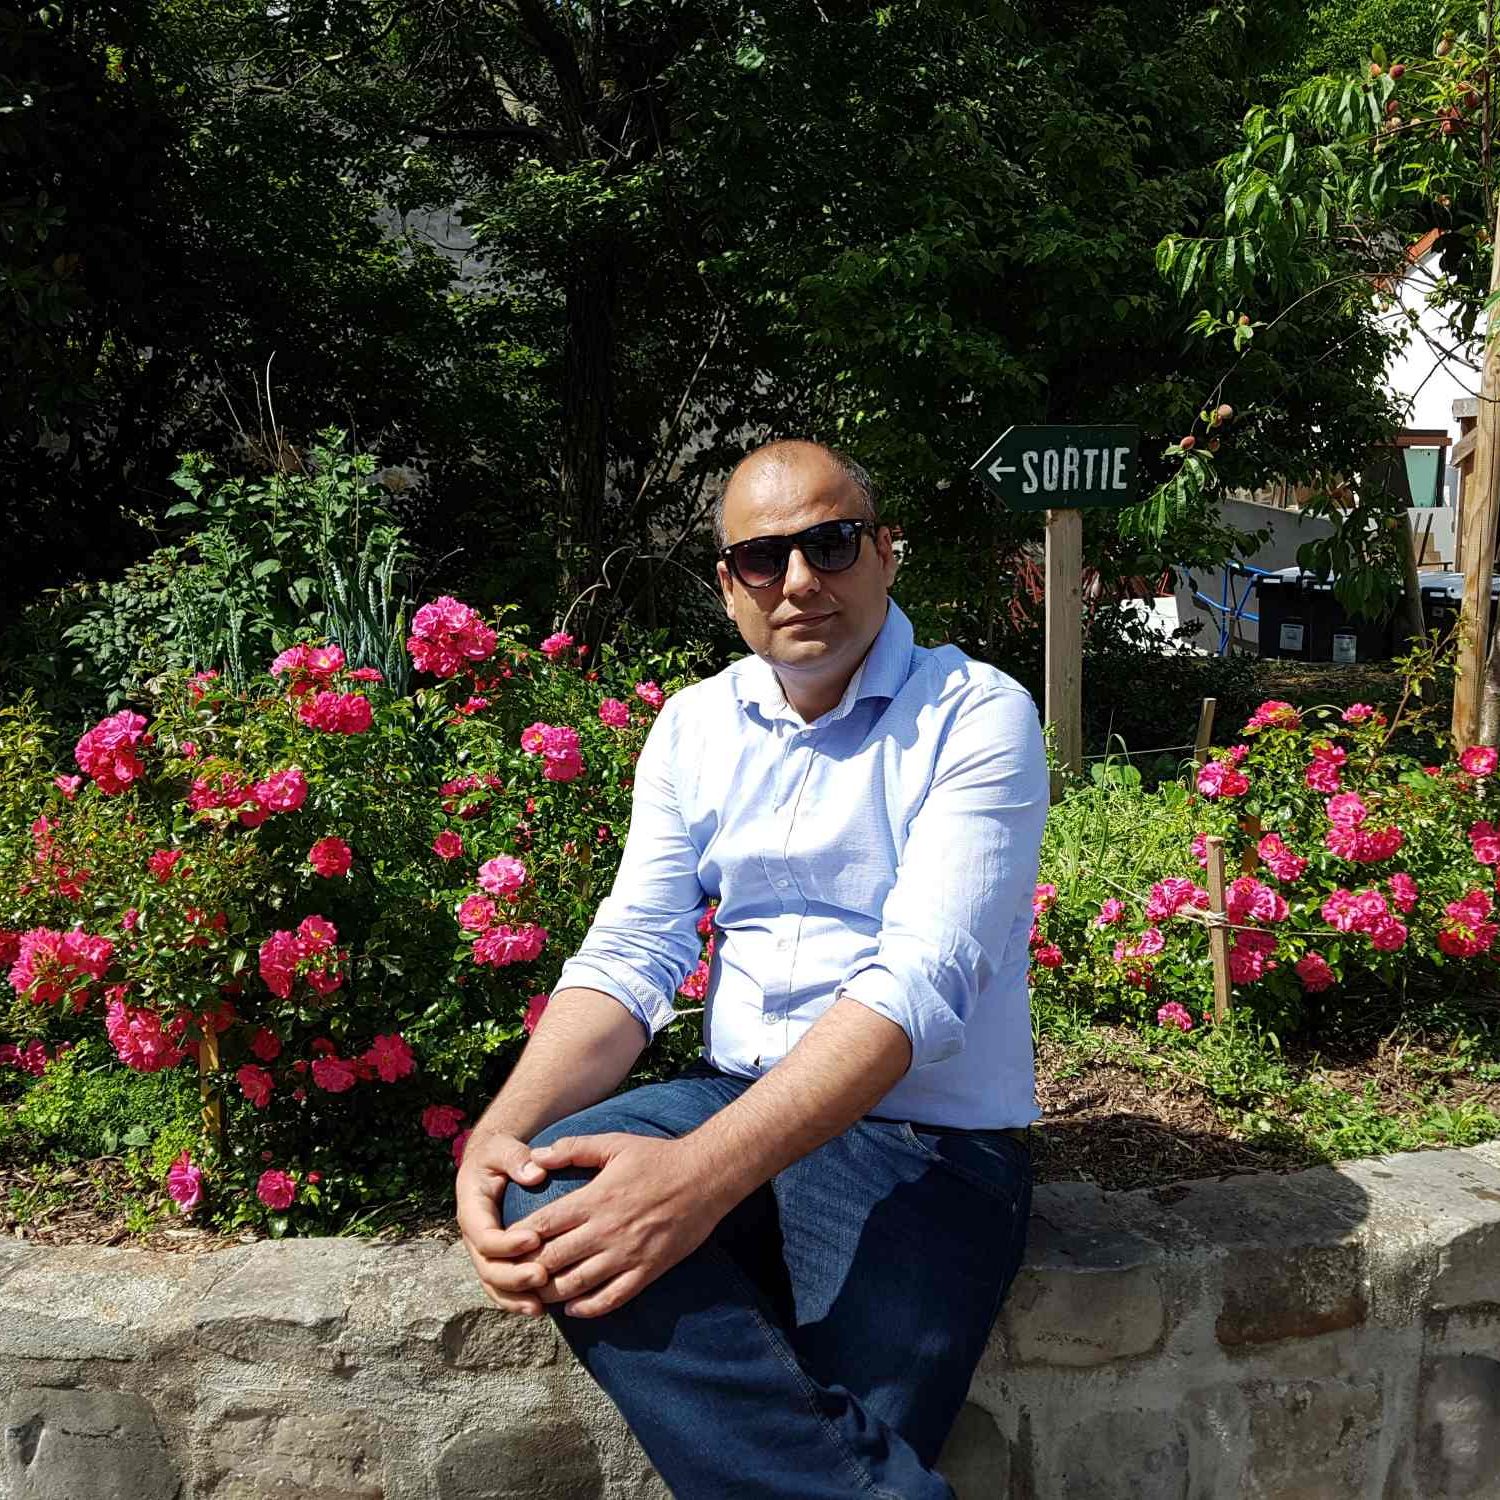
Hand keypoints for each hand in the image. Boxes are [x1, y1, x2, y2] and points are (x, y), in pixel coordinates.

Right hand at [454, 1127, 553, 1315]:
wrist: (491, 1163)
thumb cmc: (499, 1153)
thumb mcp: (503, 1148)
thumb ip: (516, 1157)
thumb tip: (536, 1173)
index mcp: (472, 1211)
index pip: (485, 1235)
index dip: (507, 1242)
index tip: (535, 1238)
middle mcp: (474, 1237)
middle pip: (487, 1268)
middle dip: (513, 1277)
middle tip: (542, 1276)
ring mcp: (483, 1252)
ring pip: (493, 1285)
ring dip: (515, 1298)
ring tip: (541, 1308)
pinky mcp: (497, 1260)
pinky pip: (502, 1288)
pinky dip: (517, 1301)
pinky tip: (541, 1310)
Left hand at [513, 1133, 733, 1318]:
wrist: (705, 1177)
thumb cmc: (657, 1158)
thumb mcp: (614, 1144)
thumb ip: (573, 1149)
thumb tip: (536, 1156)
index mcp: (594, 1199)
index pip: (542, 1225)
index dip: (518, 1239)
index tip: (505, 1243)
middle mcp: (606, 1231)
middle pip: (552, 1260)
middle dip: (528, 1270)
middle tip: (513, 1274)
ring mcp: (626, 1255)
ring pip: (576, 1285)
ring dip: (551, 1293)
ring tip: (536, 1294)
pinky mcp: (646, 1271)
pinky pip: (611, 1299)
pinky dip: (588, 1308)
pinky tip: (574, 1308)